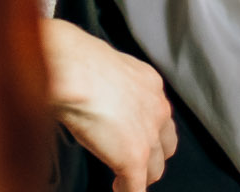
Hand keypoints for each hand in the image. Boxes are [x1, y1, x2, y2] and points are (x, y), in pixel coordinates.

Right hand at [42, 18, 174, 191]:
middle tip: (133, 162)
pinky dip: (128, 191)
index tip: (134, 136)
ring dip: (140, 176)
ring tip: (124, 180)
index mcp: (150, 84)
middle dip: (152, 157)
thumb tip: (98, 94)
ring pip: (155, 169)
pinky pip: (137, 187)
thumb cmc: (77, 61)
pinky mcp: (135, 158)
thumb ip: (111, 87)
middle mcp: (157, 109)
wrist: (73, 70)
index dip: (148, 132)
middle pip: (165, 146)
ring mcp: (148, 136)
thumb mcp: (104, 67)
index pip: (159, 116)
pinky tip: (118, 189)